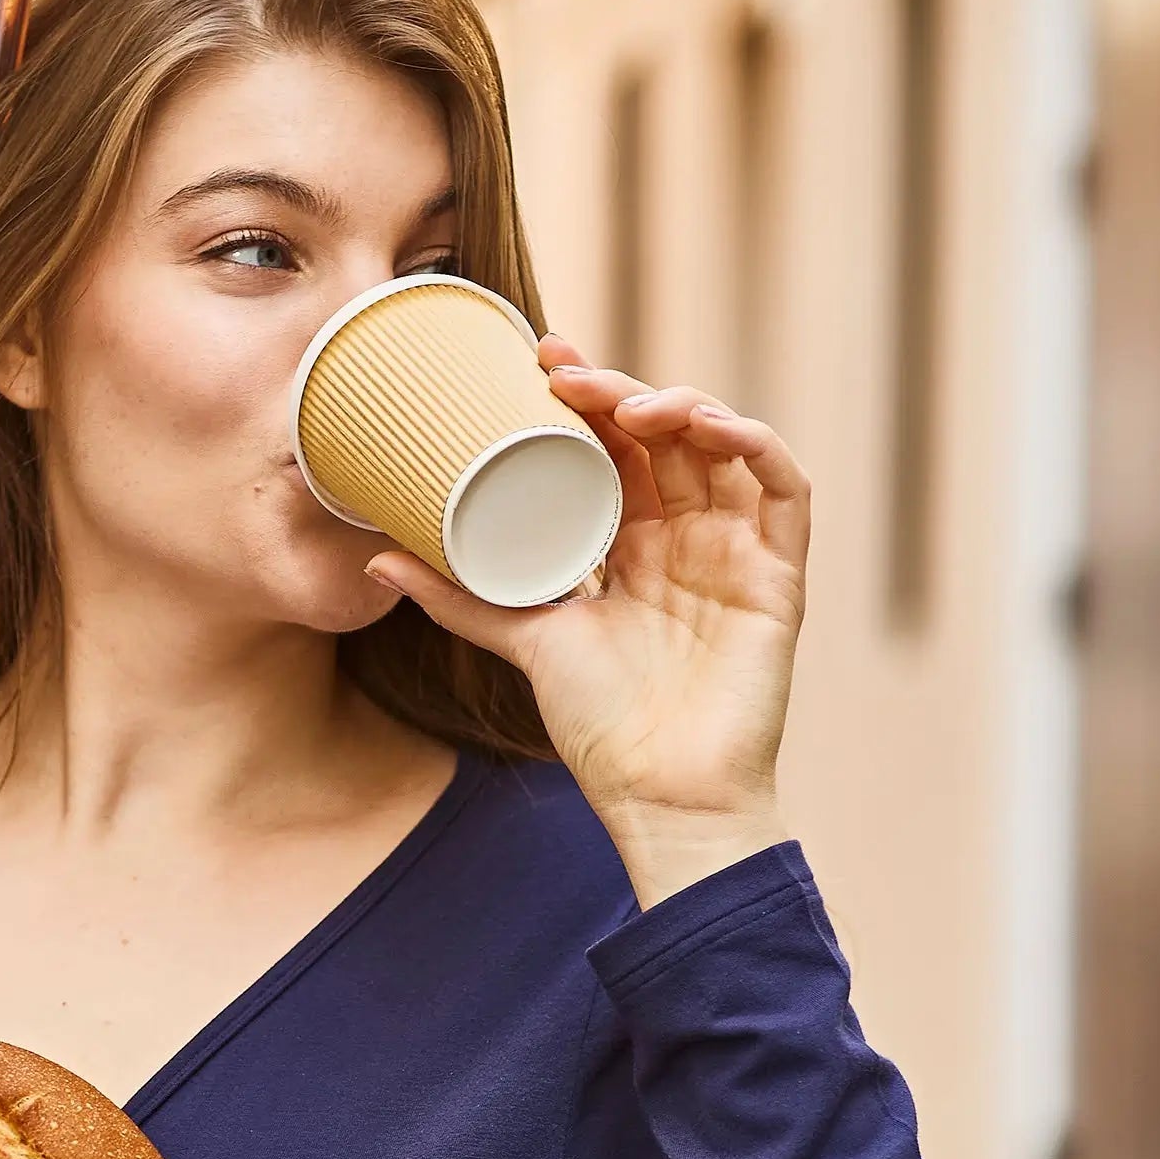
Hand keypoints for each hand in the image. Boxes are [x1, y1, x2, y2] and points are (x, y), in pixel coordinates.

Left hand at [365, 333, 808, 906]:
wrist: (661, 796)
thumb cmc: (600, 727)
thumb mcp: (522, 640)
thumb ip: (459, 597)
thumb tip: (375, 560)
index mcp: (632, 548)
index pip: (617, 449)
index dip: (589, 399)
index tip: (542, 362)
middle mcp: (686, 540)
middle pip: (665, 437)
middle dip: (622, 391)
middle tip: (569, 373)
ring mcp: (736, 553)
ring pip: (723, 447)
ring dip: (684, 406)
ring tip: (630, 406)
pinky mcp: (779, 576)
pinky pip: (785, 491)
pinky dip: (754, 445)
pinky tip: (709, 428)